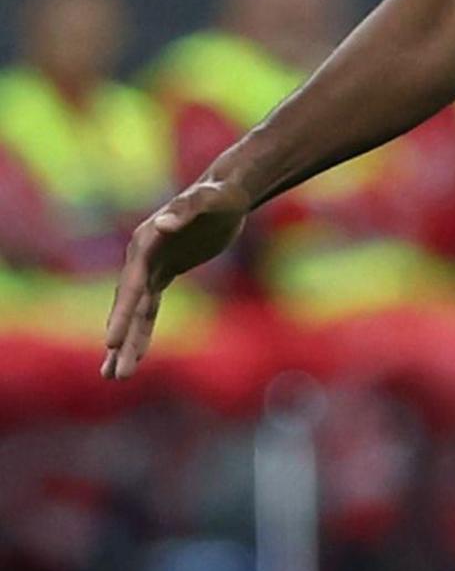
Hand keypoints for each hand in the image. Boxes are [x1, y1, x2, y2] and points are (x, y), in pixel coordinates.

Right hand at [101, 177, 250, 379]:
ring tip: (114, 377)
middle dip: (121, 340)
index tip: (112, 342)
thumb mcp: (210, 200)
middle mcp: (141, 257)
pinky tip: (131, 353)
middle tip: (113, 376)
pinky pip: (147, 309)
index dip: (121, 315)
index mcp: (146, 242)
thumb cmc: (220, 196)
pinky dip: (139, 331)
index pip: (132, 286)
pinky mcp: (164, 273)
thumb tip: (161, 224)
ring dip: (126, 344)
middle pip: (128, 305)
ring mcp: (150, 267)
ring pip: (134, 312)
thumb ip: (187, 210)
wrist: (226, 193)